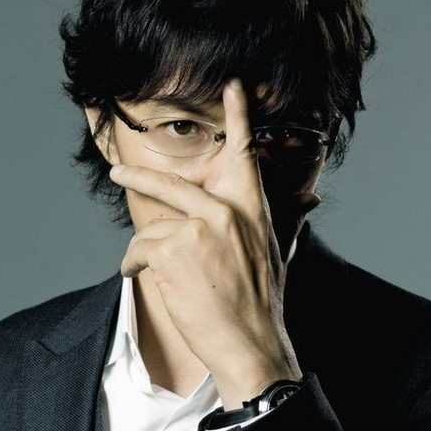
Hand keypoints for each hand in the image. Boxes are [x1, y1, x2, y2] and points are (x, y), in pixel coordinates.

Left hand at [109, 79, 317, 408]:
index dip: (240, 116)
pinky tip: (144, 278)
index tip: (234, 87)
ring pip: (152, 226)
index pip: (245, 154)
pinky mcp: (174, 252)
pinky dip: (135, 265)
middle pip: (171, 184)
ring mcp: (200, 230)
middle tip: (118, 172)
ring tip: (153, 270)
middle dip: (139, 179)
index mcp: (252, 210)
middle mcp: (226, 213)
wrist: (251, 342)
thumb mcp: (277, 253)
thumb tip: (313, 197)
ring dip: (146, 251)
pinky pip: (139, 249)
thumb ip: (286, 219)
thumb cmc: (262, 301)